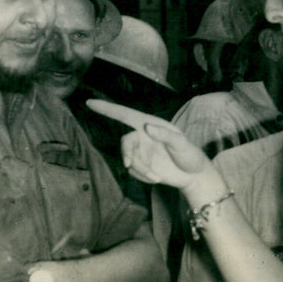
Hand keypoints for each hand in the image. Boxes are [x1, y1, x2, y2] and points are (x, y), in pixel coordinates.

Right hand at [86, 99, 210, 190]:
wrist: (193, 176)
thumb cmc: (190, 155)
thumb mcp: (182, 144)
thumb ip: (165, 135)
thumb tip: (147, 128)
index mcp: (150, 124)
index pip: (125, 114)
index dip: (107, 108)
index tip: (89, 102)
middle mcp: (142, 136)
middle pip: (125, 142)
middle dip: (127, 154)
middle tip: (129, 165)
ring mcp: (140, 151)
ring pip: (128, 159)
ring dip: (140, 170)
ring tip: (156, 177)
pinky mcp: (140, 165)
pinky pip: (132, 170)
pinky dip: (142, 176)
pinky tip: (156, 178)